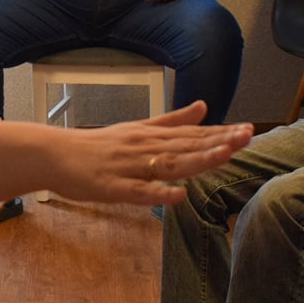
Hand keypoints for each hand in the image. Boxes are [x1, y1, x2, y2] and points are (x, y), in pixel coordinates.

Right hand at [0, 101, 252, 205]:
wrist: (54, 154)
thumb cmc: (98, 145)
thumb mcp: (137, 128)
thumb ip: (172, 120)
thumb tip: (204, 107)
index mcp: (151, 135)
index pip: (192, 134)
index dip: (220, 133)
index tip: (249, 130)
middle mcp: (143, 147)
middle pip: (185, 146)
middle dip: (217, 142)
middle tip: (247, 137)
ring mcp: (128, 167)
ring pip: (166, 164)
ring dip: (196, 160)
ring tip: (224, 155)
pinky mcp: (111, 187)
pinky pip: (137, 192)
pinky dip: (157, 193)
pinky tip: (177, 195)